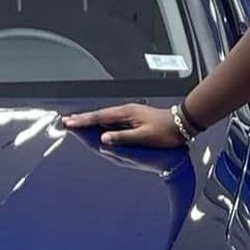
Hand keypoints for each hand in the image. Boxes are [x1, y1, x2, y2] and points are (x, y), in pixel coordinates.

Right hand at [62, 104, 183, 148]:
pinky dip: (101, 121)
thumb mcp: (144, 137)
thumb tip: (104, 139)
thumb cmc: (165, 131)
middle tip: (67, 121)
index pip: (100, 117)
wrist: (182, 124)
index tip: (69, 122)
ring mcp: (130, 114)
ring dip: (91, 120)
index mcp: (126, 113)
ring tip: (77, 122)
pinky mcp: (134, 118)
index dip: (83, 121)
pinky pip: (112, 119)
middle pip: (99, 115)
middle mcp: (126, 111)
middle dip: (82, 118)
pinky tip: (98, 125)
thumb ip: (122, 138)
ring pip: (105, 117)